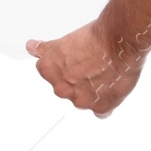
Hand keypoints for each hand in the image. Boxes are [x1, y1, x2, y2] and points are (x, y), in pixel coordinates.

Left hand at [26, 21, 143, 116]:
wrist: (119, 43)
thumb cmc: (95, 38)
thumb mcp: (63, 40)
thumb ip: (45, 48)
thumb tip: (31, 47)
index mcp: (49, 71)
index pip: (48, 73)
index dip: (62, 65)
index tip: (72, 61)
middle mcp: (62, 89)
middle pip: (65, 87)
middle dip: (75, 79)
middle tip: (89, 64)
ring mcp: (81, 100)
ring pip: (82, 99)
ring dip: (90, 91)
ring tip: (102, 72)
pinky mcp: (100, 108)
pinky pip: (99, 111)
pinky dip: (103, 103)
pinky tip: (108, 89)